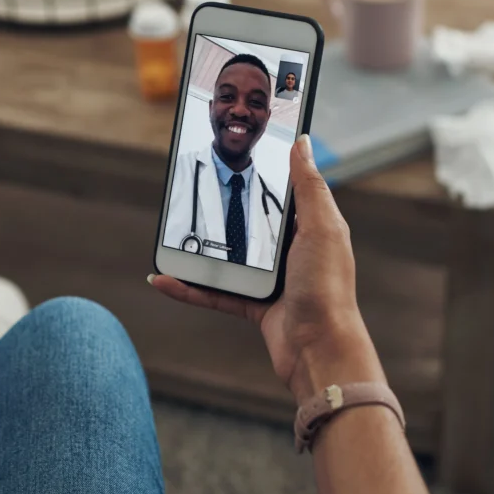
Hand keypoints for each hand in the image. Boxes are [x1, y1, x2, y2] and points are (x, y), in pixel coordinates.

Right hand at [150, 135, 383, 401]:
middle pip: (248, 223)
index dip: (262, 172)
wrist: (320, 351)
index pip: (283, 192)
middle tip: (192, 190)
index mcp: (310, 228)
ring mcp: (271, 279)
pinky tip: (165, 279)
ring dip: (197, 250)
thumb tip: (302, 142)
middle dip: (220, 210)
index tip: (236, 155)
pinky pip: (214, 292)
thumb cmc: (328, 289)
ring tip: (171, 236)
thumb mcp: (321, 228)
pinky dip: (189, 287)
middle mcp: (290, 252)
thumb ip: (309, 187)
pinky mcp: (253, 305)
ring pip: (226, 257)